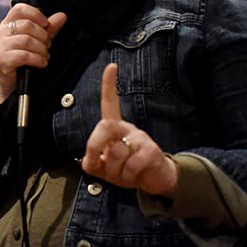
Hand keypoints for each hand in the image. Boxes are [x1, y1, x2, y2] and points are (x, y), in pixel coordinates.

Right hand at [0, 4, 66, 105]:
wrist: (10, 83)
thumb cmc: (22, 59)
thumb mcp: (37, 41)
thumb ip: (48, 28)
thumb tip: (62, 16)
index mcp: (7, 24)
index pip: (19, 9)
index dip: (35, 14)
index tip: (45, 24)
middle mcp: (1, 32)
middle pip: (26, 25)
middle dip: (43, 36)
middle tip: (47, 45)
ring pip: (26, 40)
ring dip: (41, 49)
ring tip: (45, 55)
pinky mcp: (1, 59)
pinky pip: (24, 55)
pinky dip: (37, 59)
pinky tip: (41, 62)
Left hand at [81, 63, 178, 197]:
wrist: (154, 181)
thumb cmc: (126, 170)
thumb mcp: (103, 168)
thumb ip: (92, 162)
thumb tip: (91, 160)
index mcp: (115, 129)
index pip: (110, 103)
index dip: (109, 85)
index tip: (112, 66)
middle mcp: (128, 128)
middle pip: (104, 127)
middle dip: (95, 147)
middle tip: (100, 164)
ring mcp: (141, 138)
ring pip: (116, 152)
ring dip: (115, 172)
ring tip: (124, 174)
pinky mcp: (151, 151)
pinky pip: (130, 166)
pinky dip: (127, 177)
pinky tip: (135, 176)